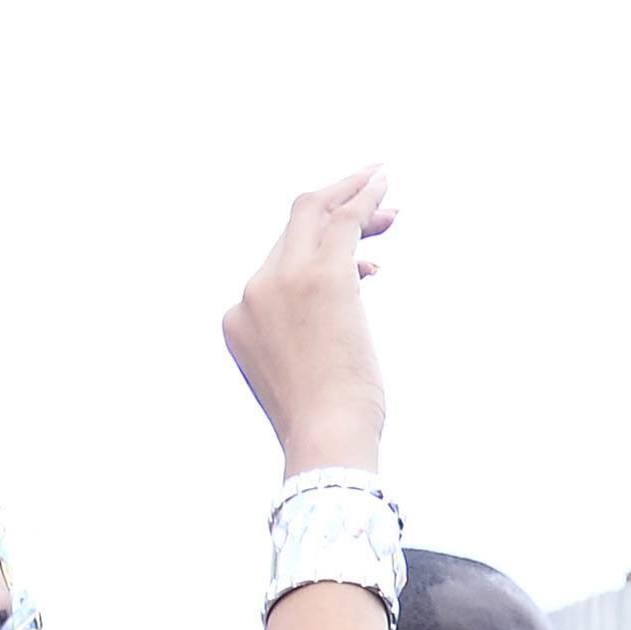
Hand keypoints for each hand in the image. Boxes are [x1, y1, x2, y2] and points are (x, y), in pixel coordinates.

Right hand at [224, 168, 393, 477]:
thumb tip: (341, 311)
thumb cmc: (323, 428)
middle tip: (378, 205)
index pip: (277, 264)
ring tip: (391, 209)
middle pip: (293, 228)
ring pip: (316, 213)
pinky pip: (344, 218)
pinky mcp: (321, 275)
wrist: (325, 443)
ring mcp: (283, 280)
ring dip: (355, 201)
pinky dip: (365, 197)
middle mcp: (252, 293)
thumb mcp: (299, 377)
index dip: (317, 250)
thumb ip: (305, 336)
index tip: (356, 253)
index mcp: (239, 321)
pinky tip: (383, 184)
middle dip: (337, 209)